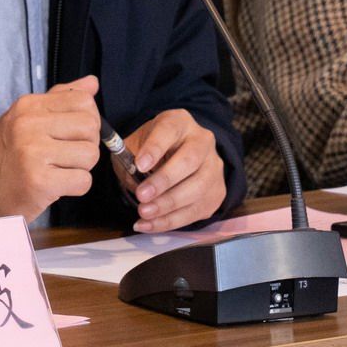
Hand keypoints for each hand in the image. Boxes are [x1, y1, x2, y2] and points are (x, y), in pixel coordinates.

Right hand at [0, 76, 100, 222]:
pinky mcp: (39, 181)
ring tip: (59, 170)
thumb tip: (91, 83)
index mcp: (28, 106)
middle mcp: (28, 124)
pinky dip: (76, 188)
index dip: (88, 119)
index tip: (73, 134)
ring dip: (81, 168)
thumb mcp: (26, 118)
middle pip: (91, 126)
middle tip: (67, 156)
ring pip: (90, 154)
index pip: (83, 101)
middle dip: (87, 144)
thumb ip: (59, 99)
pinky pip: (83, 181)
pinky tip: (56, 185)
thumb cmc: (6, 155)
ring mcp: (32, 152)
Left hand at [124, 110, 225, 232]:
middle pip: (189, 161)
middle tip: (141, 195)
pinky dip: (170, 221)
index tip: (139, 165)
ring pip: (197, 188)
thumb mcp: (136, 145)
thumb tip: (133, 181)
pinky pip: (195, 210)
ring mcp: (214, 167)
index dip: (155, 148)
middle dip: (164, 181)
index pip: (169, 131)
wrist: (177, 157)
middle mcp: (202, 141)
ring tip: (144, 213)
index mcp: (179, 122)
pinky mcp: (216, 193)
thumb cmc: (152, 150)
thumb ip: (130, 159)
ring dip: (168, 204)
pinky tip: (149, 224)